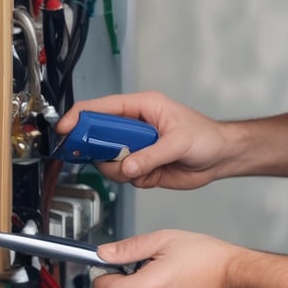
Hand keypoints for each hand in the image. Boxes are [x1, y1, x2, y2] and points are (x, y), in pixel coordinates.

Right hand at [57, 92, 229, 189]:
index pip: (102, 108)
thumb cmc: (206, 137)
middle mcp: (135, 126)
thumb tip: (128, 165)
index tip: (67, 129)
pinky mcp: (141, 167)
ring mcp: (137, 147)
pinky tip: (151, 175)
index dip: (81, 117)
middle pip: (99, 135)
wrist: (220, 158)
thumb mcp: (180, 142)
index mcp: (142, 107)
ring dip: (120, 169)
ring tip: (142, 169)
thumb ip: (152, 155)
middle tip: (104, 158)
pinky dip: (133, 180)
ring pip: (109, 160)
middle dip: (98, 149)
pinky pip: (124, 176)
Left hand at [93, 229, 240, 287]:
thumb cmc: (204, 257)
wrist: (231, 277)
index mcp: (149, 287)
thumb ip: (129, 248)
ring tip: (143, 279)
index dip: (100, 277)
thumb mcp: (163, 239)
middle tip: (123, 269)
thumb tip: (104, 253)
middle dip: (112, 287)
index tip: (103, 267)